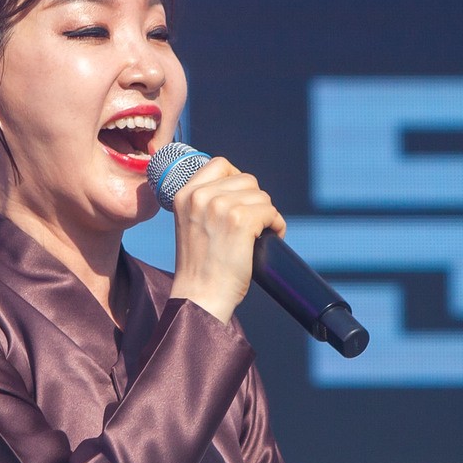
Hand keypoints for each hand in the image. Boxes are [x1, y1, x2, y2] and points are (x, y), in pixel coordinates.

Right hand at [164, 156, 284, 324]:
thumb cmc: (200, 268)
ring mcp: (221, 207)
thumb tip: (240, 189)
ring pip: (262, 196)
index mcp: (185, 195)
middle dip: (254, 201)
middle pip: (246, 179)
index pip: (220, 164)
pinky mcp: (241, 221)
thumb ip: (205, 203)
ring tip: (259, 235)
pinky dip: (277, 226)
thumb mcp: (191, 225)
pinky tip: (270, 238)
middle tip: (252, 225)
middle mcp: (201, 196)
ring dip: (267, 215)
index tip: (241, 201)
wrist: (199, 297)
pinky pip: (271, 212)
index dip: (237, 180)